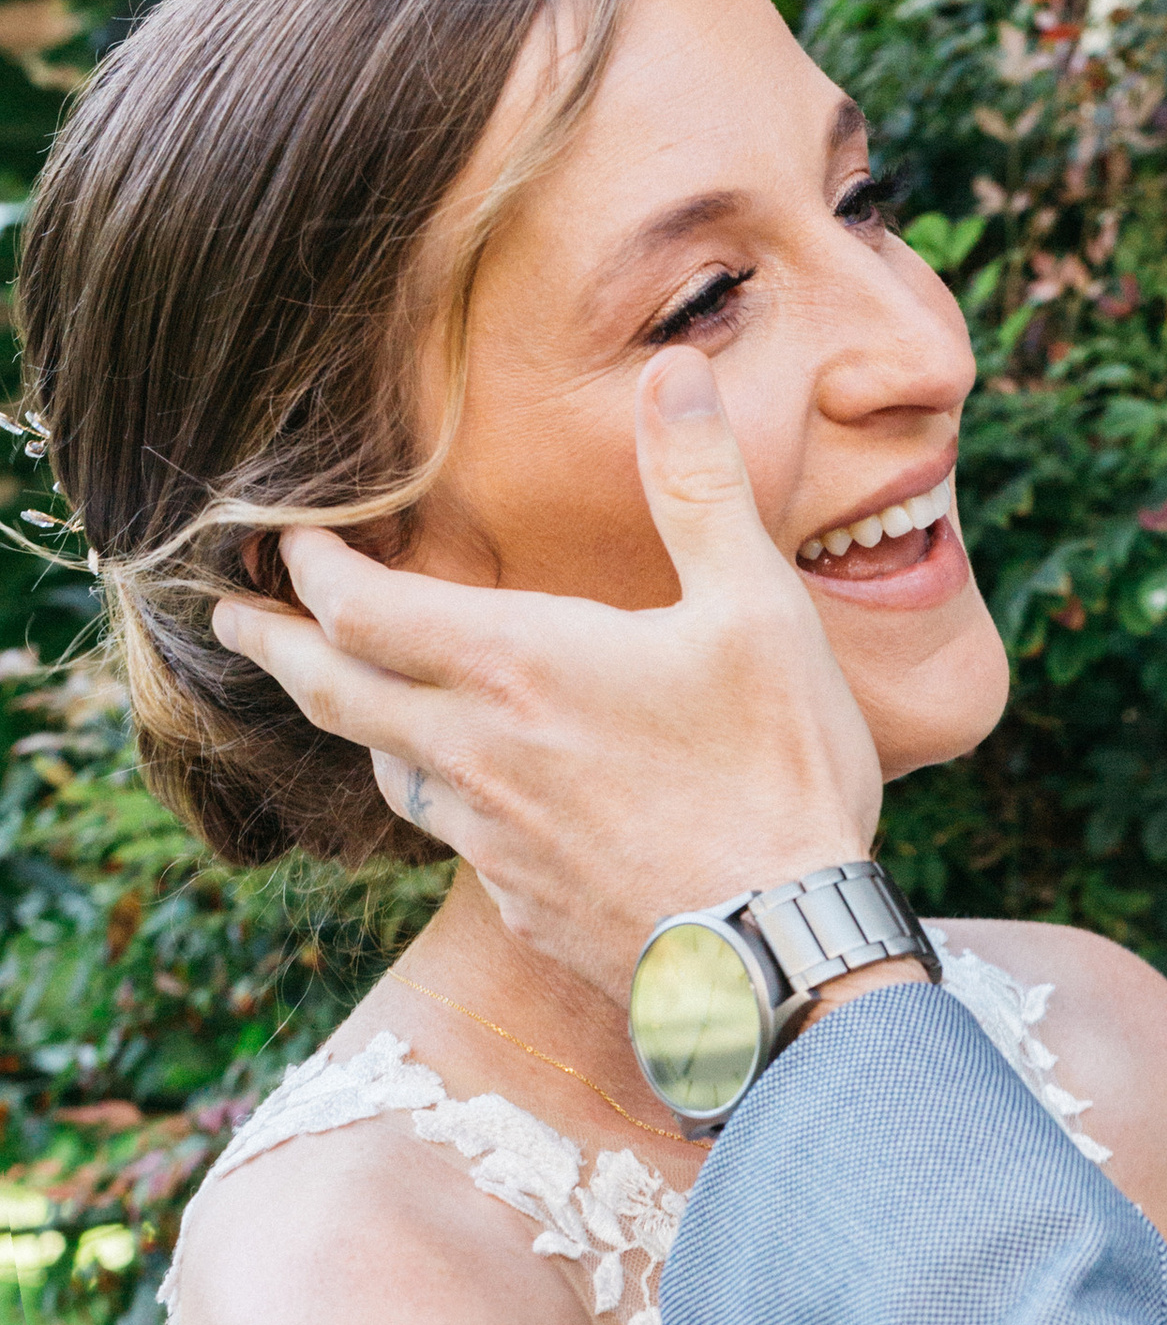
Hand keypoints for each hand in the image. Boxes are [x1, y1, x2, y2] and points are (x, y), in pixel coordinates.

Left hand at [208, 351, 881, 1001]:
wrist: (780, 954)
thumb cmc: (775, 776)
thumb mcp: (757, 611)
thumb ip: (699, 488)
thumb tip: (674, 369)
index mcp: (516, 664)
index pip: (361, 606)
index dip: (309, 567)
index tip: (284, 541)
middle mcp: (476, 751)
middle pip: (334, 692)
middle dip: (274, 644)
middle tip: (229, 620)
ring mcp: (491, 839)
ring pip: (389, 770)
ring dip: (354, 724)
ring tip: (346, 701)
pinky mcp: (524, 905)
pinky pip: (455, 842)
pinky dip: (441, 803)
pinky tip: (469, 806)